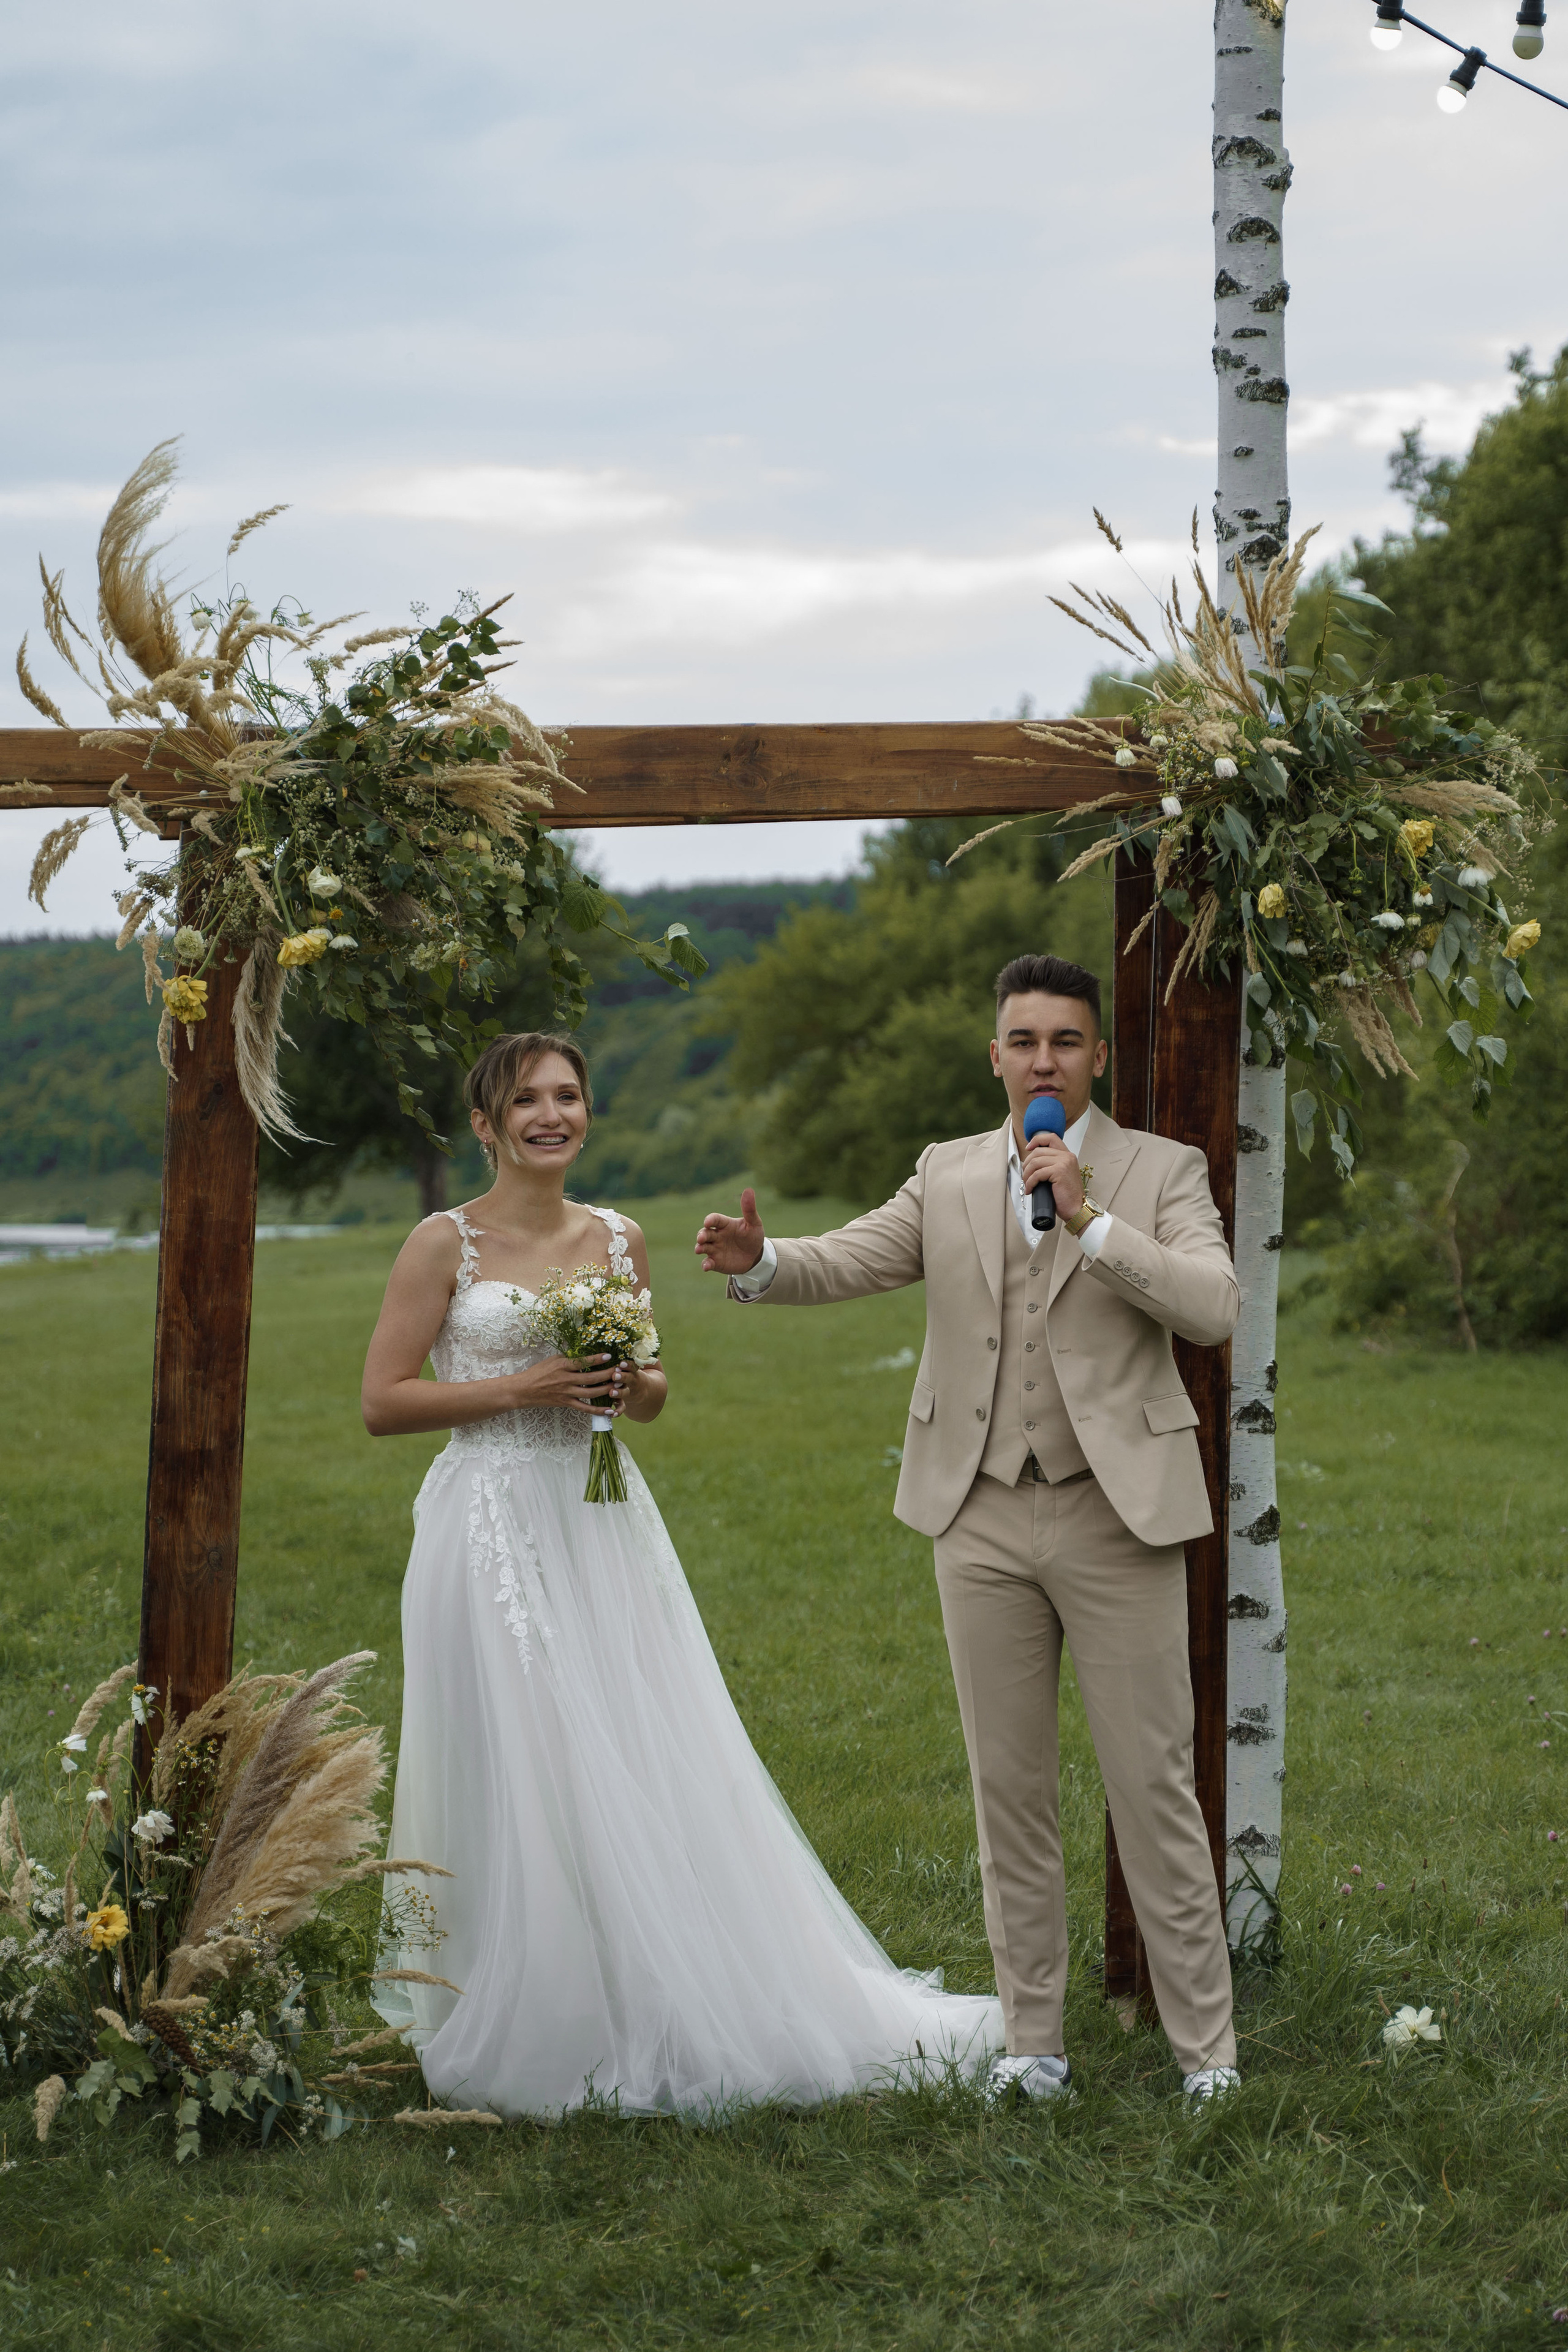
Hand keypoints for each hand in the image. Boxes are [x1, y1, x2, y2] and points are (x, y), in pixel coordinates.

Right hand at [510, 1353, 626, 1414]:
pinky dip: (598, 1410)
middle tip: (620, 1371)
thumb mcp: (552, 1360)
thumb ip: (569, 1358)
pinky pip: (585, 1408)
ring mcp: (567, 1393)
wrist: (524, 1390)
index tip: (609, 1356)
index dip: (597, 1359)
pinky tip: (610, 1409)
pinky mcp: (566, 1403)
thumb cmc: (538, 1372)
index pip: (583, 1362)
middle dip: (608, 1375)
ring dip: (606, 1390)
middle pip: (591, 1378)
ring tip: (619, 1386)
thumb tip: (585, 1353)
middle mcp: (566, 1379)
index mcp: (563, 1366)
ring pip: (591, 1393)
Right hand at [694, 1187, 765, 1274]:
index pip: (715, 1219)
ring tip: (699, 1249)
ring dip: (699, 1247)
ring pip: (703, 1247)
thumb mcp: (754, 1223)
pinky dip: (705, 1264)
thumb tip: (749, 1190)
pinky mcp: (716, 1261)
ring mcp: (715, 1249)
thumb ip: (749, 1209)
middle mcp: (717, 1235)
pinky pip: (708, 1262)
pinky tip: (706, 1266)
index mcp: (725, 1224)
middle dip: (701, 1235)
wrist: (755, 1256)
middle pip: (705, 1233)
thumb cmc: (753, 1236)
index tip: (708, 1221)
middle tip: (701, 1238)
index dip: (710, 1219)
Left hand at [1019, 1136, 1084, 1222]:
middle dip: (1027, 1164)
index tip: (1028, 1148)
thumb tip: (1031, 1163)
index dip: (1036, 1140)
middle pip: (1038, 1151)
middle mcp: (1067, 1156)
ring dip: (1026, 1174)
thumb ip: (1051, 1165)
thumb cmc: (1066, 1196)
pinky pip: (1037, 1174)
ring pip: (1035, 1162)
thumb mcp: (1059, 1176)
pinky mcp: (1059, 1171)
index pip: (1051, 1138)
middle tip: (1026, 1176)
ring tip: (1027, 1184)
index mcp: (1067, 1155)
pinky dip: (1030, 1182)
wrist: (1076, 1209)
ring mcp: (1064, 1163)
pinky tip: (1030, 1190)